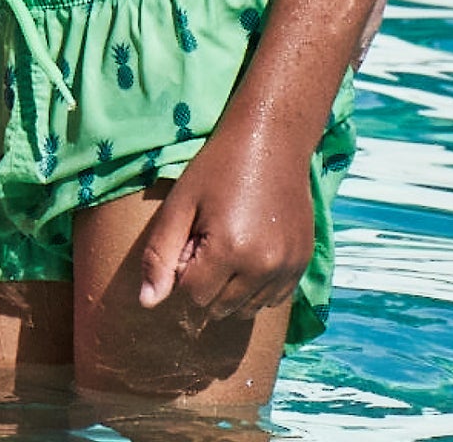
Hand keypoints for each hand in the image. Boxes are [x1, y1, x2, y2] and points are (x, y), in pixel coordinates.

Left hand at [138, 113, 313, 323]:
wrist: (271, 142)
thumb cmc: (217, 169)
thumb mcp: (180, 204)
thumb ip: (160, 255)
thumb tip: (148, 303)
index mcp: (231, 252)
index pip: (193, 296)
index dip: (183, 268)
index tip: (190, 237)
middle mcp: (265, 268)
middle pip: (221, 308)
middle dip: (206, 281)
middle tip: (208, 238)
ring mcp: (289, 269)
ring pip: (248, 309)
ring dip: (231, 288)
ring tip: (229, 243)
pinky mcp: (304, 264)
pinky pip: (273, 299)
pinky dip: (256, 287)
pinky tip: (251, 251)